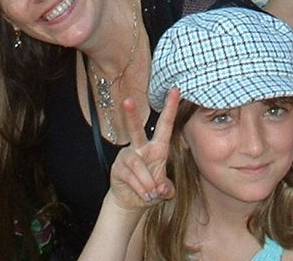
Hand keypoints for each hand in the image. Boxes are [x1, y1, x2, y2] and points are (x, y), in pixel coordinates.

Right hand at [107, 89, 178, 209]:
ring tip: (152, 194)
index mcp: (157, 148)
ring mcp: (127, 157)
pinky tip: (144, 196)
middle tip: (127, 100)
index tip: (175, 90)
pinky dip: (140, 188)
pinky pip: (130, 176)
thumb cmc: (151, 189)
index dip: (170, 108)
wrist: (131, 202)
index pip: (165, 125)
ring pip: (137, 164)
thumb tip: (162, 188)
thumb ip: (167, 188)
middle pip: (135, 130)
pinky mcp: (117, 168)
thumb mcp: (164, 190)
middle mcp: (141, 148)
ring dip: (147, 182)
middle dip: (131, 115)